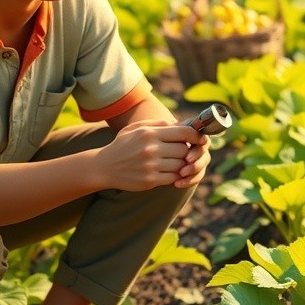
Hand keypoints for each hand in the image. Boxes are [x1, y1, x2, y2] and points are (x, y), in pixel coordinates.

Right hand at [96, 120, 210, 191]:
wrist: (104, 166)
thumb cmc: (123, 145)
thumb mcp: (137, 128)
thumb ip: (159, 124)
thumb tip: (181, 123)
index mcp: (150, 133)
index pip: (183, 133)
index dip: (196, 136)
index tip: (200, 139)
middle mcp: (151, 148)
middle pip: (184, 150)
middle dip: (187, 151)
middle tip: (185, 152)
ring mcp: (151, 165)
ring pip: (181, 165)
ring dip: (183, 165)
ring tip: (178, 162)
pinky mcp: (150, 180)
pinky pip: (173, 178)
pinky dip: (176, 176)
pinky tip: (172, 173)